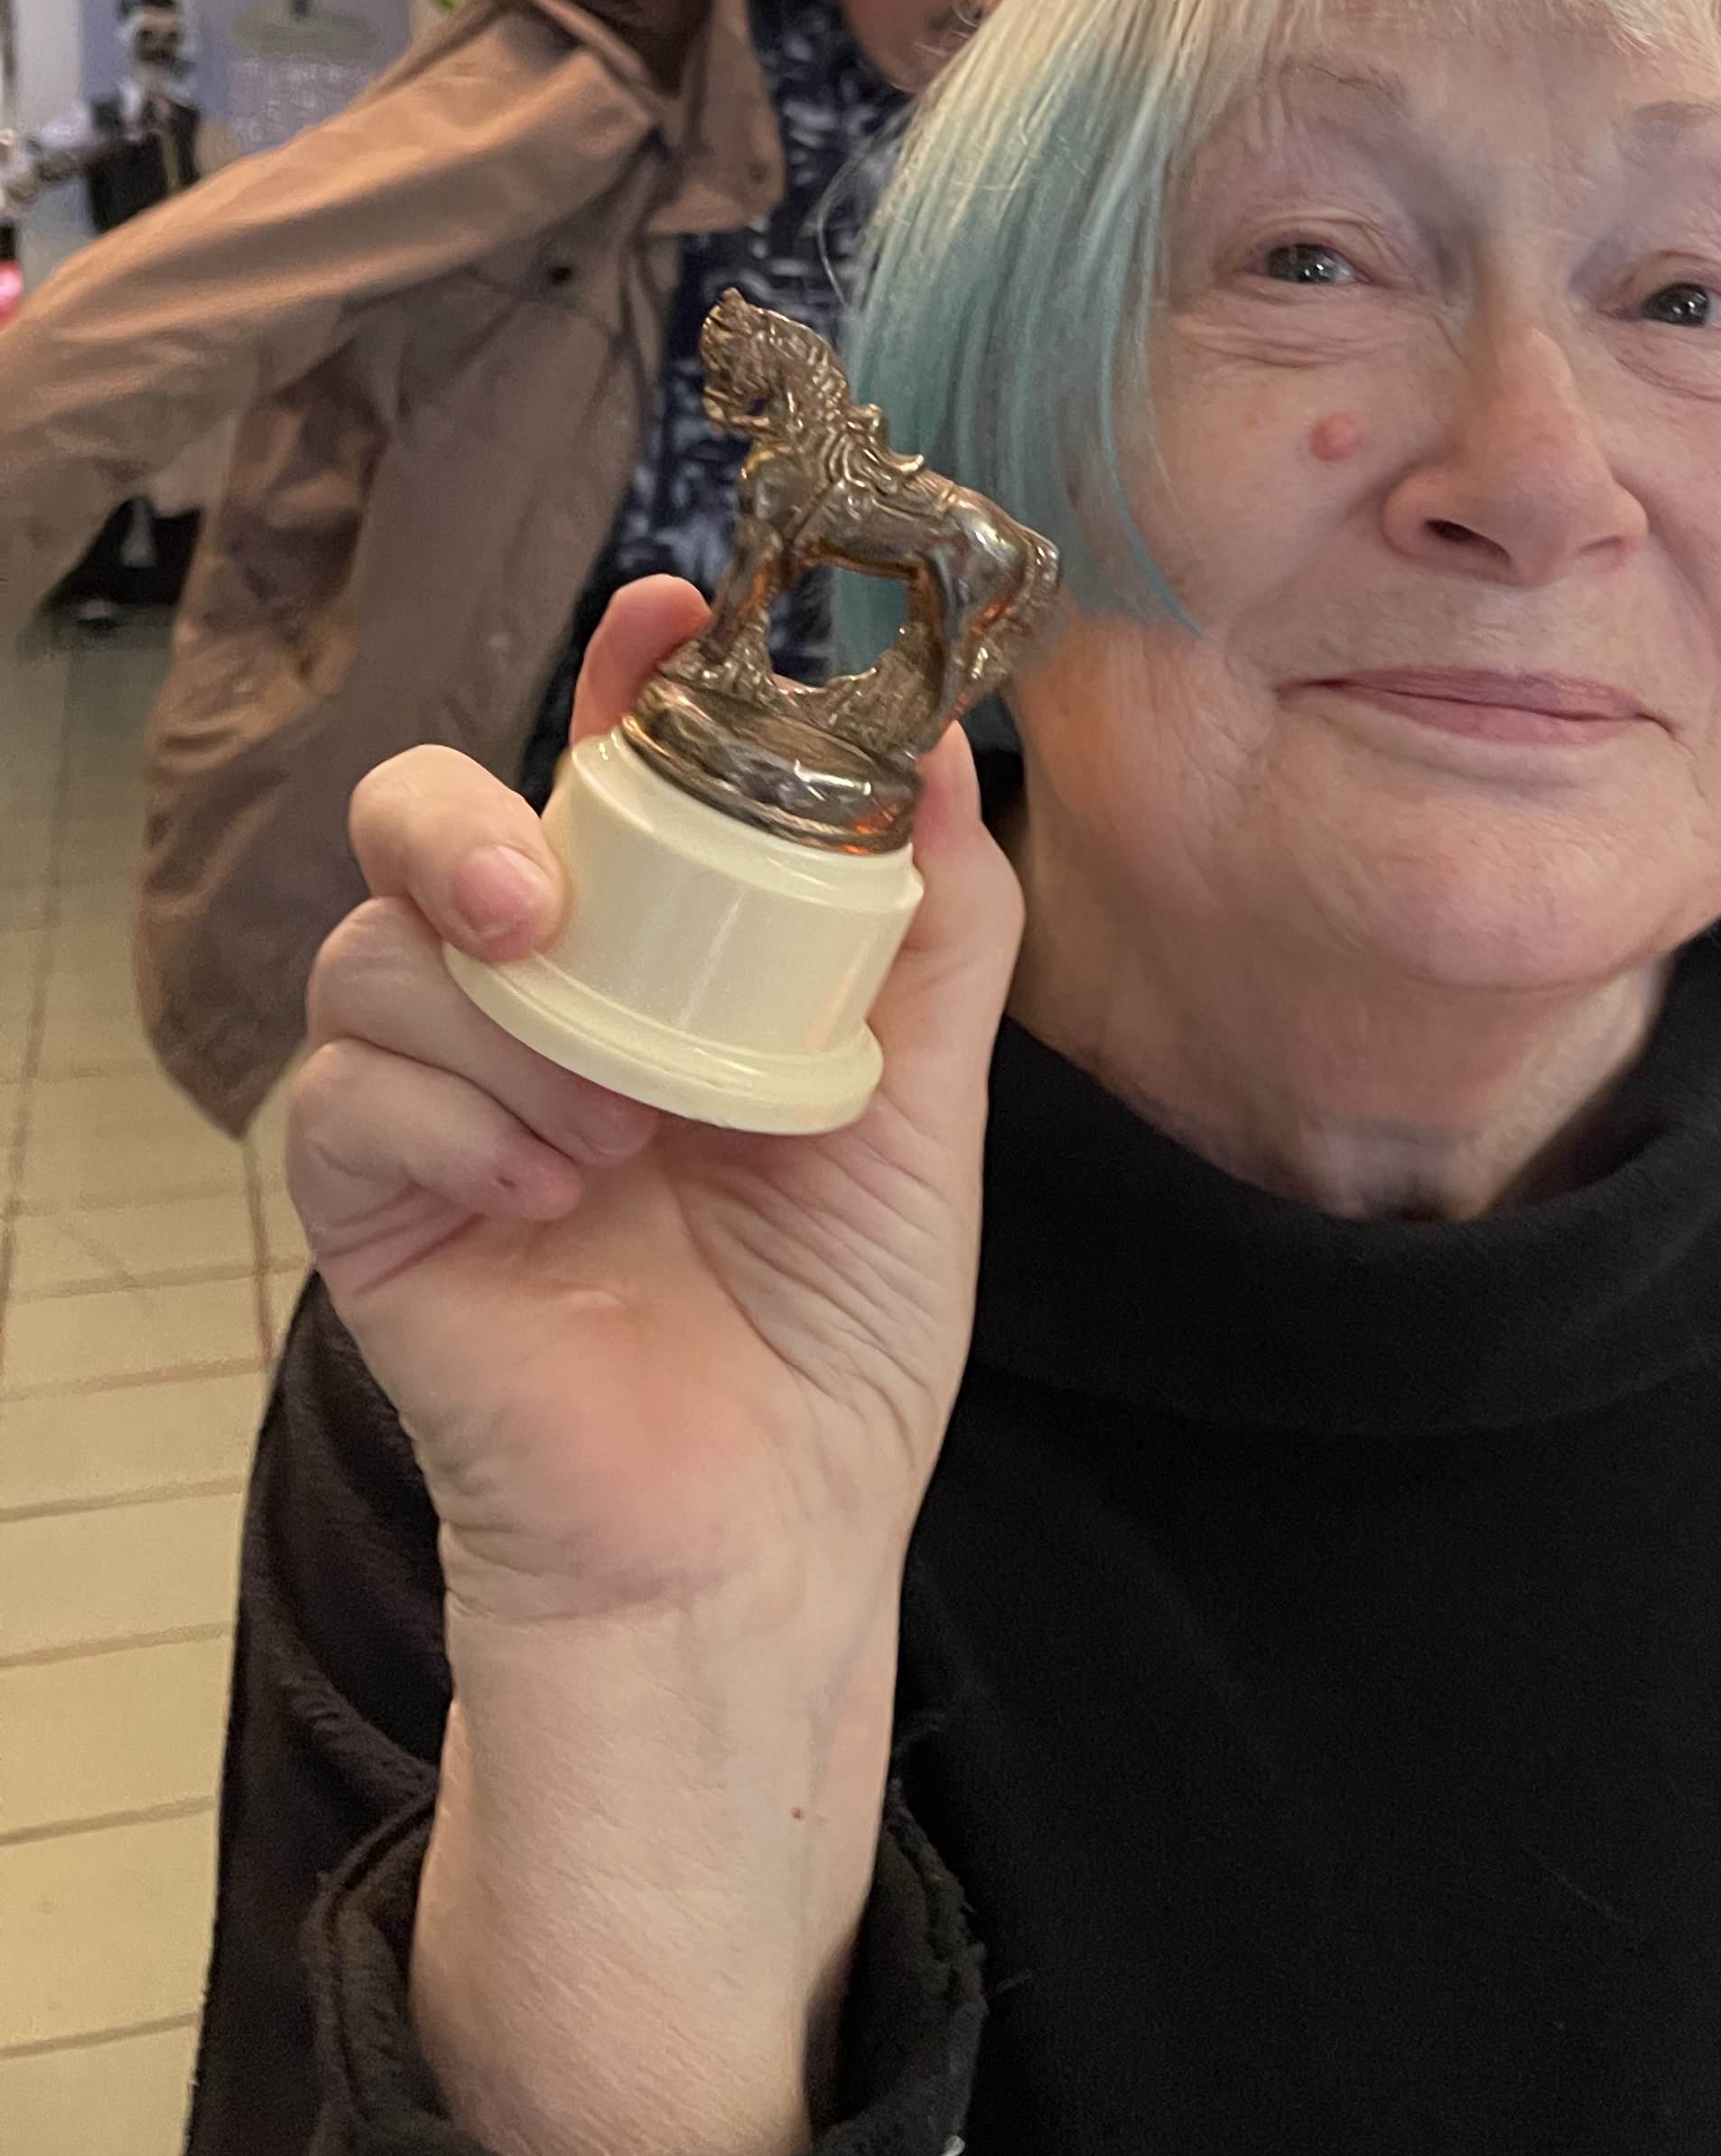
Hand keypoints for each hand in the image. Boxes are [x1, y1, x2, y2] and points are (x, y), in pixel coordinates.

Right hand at [295, 581, 1022, 2155]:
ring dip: (499, 1016)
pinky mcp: (375, 1215)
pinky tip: (549, 1193)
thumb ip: (935, 931)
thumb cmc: (840, 1333)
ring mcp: (441, 1110)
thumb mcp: (924, 1109)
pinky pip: (342, 1100)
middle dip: (470, 818)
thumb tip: (943, 750)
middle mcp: (534, 1011)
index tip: (667, 614)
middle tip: (550, 883)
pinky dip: (449, 1124)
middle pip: (427, 823)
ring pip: (378, 954)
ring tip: (617, 1127)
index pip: (610, 774)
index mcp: (661, 963)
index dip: (623, 680)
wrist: (768, 1541)